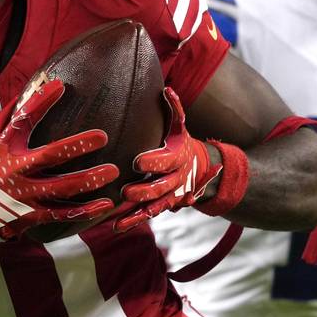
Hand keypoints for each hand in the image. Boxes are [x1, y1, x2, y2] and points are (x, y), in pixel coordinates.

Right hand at [0, 79, 118, 247]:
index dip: (40, 102)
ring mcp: (24, 195)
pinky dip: (84, 211)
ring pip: (61, 188)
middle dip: (77, 145)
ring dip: (88, 180)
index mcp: (4, 148)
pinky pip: (62, 214)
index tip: (61, 86)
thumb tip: (32, 90)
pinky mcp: (32, 216)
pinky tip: (105, 204)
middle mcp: (15, 170)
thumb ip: (9, 118)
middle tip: (103, 137)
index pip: (22, 120)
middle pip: (49, 156)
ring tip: (113, 171)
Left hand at [115, 88, 220, 230]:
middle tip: (126, 191)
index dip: (153, 162)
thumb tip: (167, 89)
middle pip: (160, 187)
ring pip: (154, 206)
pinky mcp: (161, 206)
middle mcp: (175, 179)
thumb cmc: (181, 142)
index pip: (165, 161)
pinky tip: (116, 227)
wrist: (200, 169)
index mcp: (177, 157)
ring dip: (137, 212)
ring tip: (118, 219)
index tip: (136, 161)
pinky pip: (147, 215)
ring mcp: (168, 195)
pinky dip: (133, 222)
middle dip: (144, 190)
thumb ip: (175, 109)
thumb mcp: (180, 126)